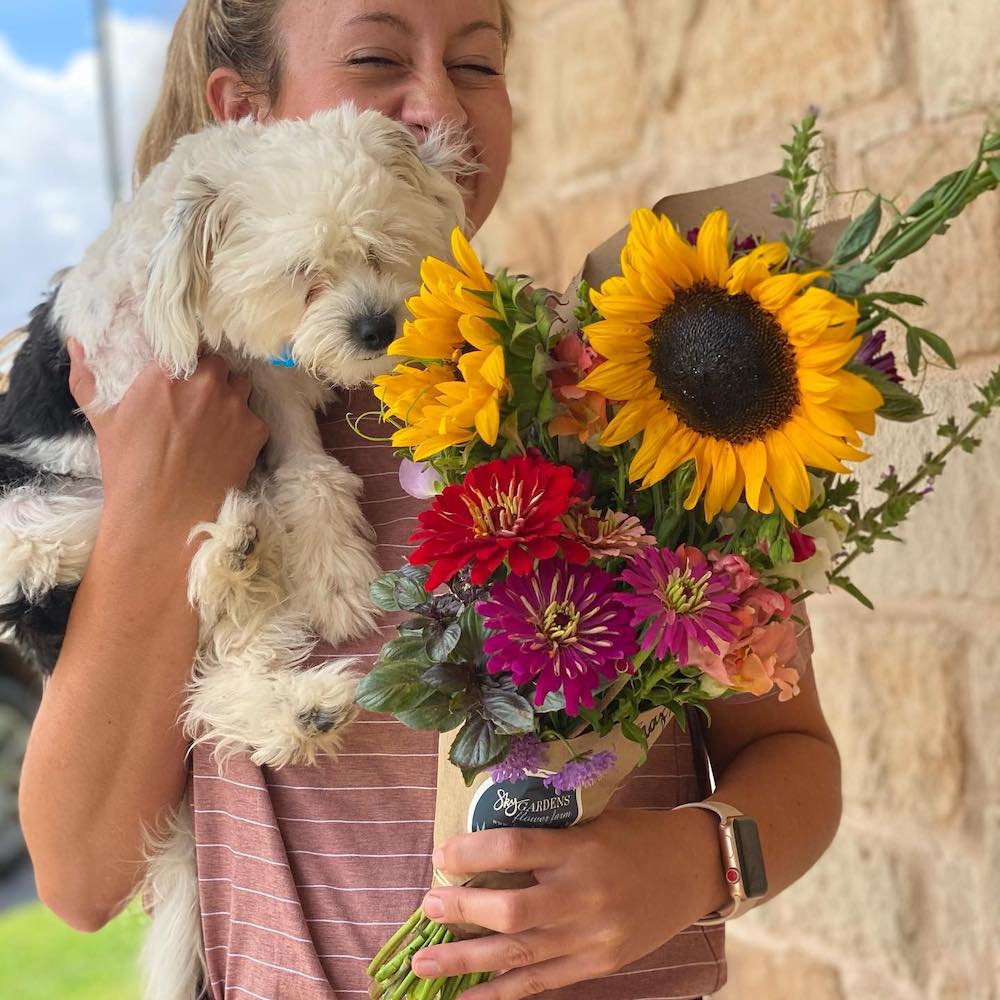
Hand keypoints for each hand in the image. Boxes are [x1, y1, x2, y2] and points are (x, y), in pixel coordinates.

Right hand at [67, 339, 268, 532]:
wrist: (163, 516)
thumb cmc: (128, 468)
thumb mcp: (102, 419)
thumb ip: (87, 376)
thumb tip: (76, 344)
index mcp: (168, 372)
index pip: (189, 343)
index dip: (189, 354)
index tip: (185, 364)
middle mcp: (206, 383)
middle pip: (219, 362)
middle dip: (211, 375)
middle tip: (198, 396)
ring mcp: (235, 406)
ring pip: (242, 385)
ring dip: (231, 395)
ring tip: (213, 420)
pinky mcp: (255, 431)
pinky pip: (255, 417)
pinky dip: (244, 427)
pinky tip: (225, 445)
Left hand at [411, 807, 725, 998]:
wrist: (693, 868)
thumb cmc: (636, 835)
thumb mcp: (593, 819)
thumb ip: (547, 834)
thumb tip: (483, 846)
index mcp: (582, 849)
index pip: (516, 847)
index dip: (472, 852)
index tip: (442, 853)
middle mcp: (585, 895)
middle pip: (513, 910)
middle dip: (463, 911)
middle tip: (428, 906)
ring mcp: (592, 937)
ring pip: (519, 955)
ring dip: (467, 960)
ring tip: (424, 964)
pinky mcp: (598, 964)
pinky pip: (541, 983)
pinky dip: (500, 994)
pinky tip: (466, 998)